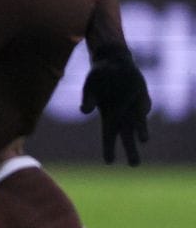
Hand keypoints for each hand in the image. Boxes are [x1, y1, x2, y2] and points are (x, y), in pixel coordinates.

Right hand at [81, 49, 151, 165]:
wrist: (114, 63)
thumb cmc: (98, 77)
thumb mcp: (90, 87)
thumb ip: (88, 100)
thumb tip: (84, 111)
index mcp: (108, 117)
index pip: (108, 137)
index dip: (109, 149)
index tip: (109, 162)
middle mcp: (122, 117)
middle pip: (127, 138)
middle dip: (131, 152)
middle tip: (134, 165)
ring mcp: (133, 110)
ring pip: (139, 127)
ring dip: (141, 134)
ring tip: (143, 141)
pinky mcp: (142, 101)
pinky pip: (143, 110)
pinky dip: (141, 116)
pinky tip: (139, 120)